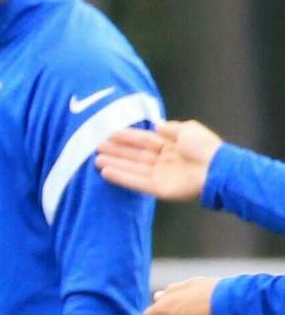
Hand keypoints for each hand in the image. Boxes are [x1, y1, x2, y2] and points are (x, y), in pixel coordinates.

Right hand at [94, 118, 221, 203]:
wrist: (216, 169)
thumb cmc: (205, 147)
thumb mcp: (188, 129)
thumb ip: (170, 128)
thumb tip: (155, 125)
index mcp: (171, 145)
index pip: (144, 140)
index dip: (128, 137)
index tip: (110, 134)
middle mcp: (163, 160)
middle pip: (135, 155)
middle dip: (117, 151)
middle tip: (98, 147)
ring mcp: (159, 175)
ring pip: (132, 168)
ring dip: (115, 164)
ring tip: (97, 161)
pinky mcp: (157, 189)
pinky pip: (135, 182)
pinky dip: (121, 177)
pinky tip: (106, 172)